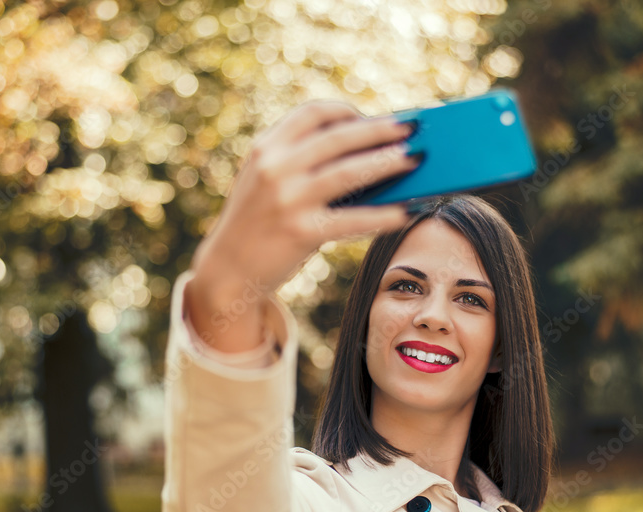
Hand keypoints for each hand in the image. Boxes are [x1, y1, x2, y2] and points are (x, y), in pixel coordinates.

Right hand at [191, 100, 419, 298]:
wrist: (228, 269)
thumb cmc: (257, 222)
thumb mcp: (265, 180)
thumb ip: (299, 160)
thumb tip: (366, 151)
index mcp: (266, 148)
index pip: (313, 113)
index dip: (346, 111)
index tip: (369, 117)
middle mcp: (275, 168)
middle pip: (339, 137)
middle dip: (380, 130)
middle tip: (411, 129)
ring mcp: (288, 200)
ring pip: (350, 173)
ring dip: (388, 163)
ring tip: (414, 159)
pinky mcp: (301, 232)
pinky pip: (353, 220)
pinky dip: (383, 216)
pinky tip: (404, 213)